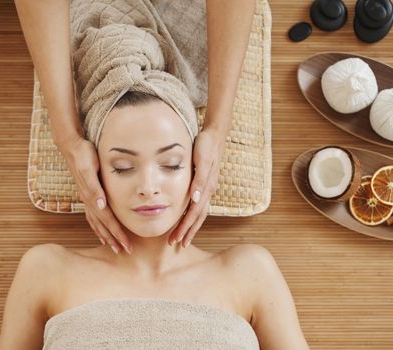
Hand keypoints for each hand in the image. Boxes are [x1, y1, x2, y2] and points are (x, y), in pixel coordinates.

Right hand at [59, 136, 131, 253]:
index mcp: (92, 196)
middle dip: (114, 239)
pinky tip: (101, 230)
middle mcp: (89, 200)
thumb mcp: (89, 168)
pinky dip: (97, 226)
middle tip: (125, 251)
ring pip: (96, 222)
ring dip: (105, 235)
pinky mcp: (86, 195)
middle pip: (102, 225)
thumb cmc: (83, 154)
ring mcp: (86, 198)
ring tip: (113, 246)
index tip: (126, 245)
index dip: (117, 233)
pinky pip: (92, 215)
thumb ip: (94, 187)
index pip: (107, 219)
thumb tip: (101, 205)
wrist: (71, 146)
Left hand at [168, 128, 224, 247]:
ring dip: (191, 226)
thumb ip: (200, 179)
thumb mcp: (202, 160)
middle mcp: (208, 190)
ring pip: (199, 212)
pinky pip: (199, 204)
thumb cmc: (206, 145)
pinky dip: (193, 215)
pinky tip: (187, 218)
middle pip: (198, 217)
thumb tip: (195, 199)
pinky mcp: (206, 184)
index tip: (177, 239)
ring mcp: (208, 188)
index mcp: (206, 187)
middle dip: (188, 231)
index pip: (195, 213)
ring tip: (182, 237)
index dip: (186, 227)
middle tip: (177, 244)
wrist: (215, 135)